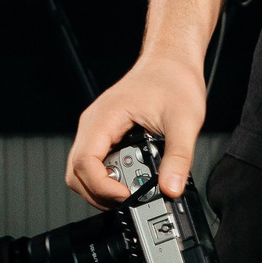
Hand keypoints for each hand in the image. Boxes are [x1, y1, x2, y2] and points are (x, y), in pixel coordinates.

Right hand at [65, 51, 208, 208]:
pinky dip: (109, 179)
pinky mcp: (105, 135)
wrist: (171, 62)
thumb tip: (171, 188)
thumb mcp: (185, 121)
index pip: (84, 162)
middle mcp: (94, 125)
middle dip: (99, 194)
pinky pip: (96, 164)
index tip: (126, 196)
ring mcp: (97, 130)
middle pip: (77, 173)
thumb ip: (179, 158)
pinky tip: (131, 179)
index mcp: (104, 118)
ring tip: (132, 191)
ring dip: (103, 188)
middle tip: (129, 200)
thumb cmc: (173, 81)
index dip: (102, 187)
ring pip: (83, 172)